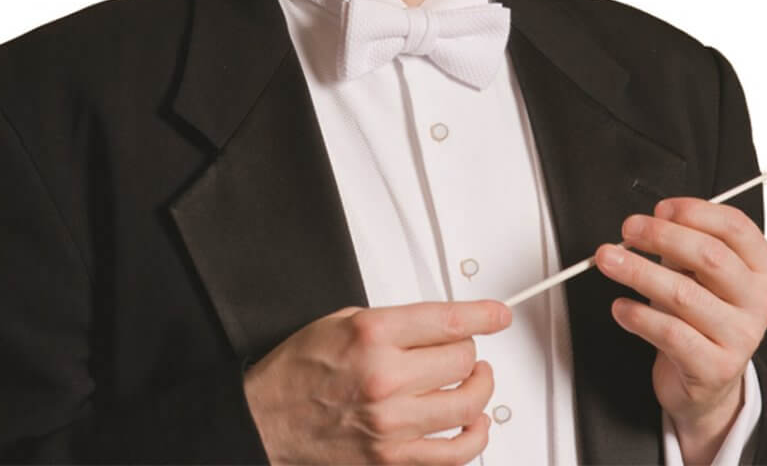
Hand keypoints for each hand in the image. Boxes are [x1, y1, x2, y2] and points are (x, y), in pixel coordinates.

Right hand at [243, 299, 510, 464]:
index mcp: (374, 335)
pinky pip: (455, 453)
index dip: (484, 316)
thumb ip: (398, 320)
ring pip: (467, 403)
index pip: (450, 322)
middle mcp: (386, 379)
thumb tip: (445, 322)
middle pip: (463, 360)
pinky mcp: (393, 459)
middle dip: (467, 350)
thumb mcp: (345, 319)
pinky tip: (473, 422)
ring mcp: (392, 424)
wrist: (268, 418)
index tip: (499, 315)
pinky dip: (475, 436)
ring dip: (477, 388)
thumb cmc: (301, 368)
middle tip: (461, 348)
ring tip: (472, 380)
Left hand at [595, 199, 766, 463]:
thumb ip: (684, 242)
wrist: (708, 379)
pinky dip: (639, 316)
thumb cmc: (700, 312)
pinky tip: (620, 307)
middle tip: (628, 229)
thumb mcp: (700, 272)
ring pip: (683, 295)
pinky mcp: (716, 369)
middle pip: (710, 256)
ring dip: (638, 271)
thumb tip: (652, 222)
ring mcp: (741, 338)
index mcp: (761, 268)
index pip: (735, 227)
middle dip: (661, 236)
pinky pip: (671, 334)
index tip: (660, 209)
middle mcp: (758, 302)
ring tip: (609, 261)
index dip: (695, 211)